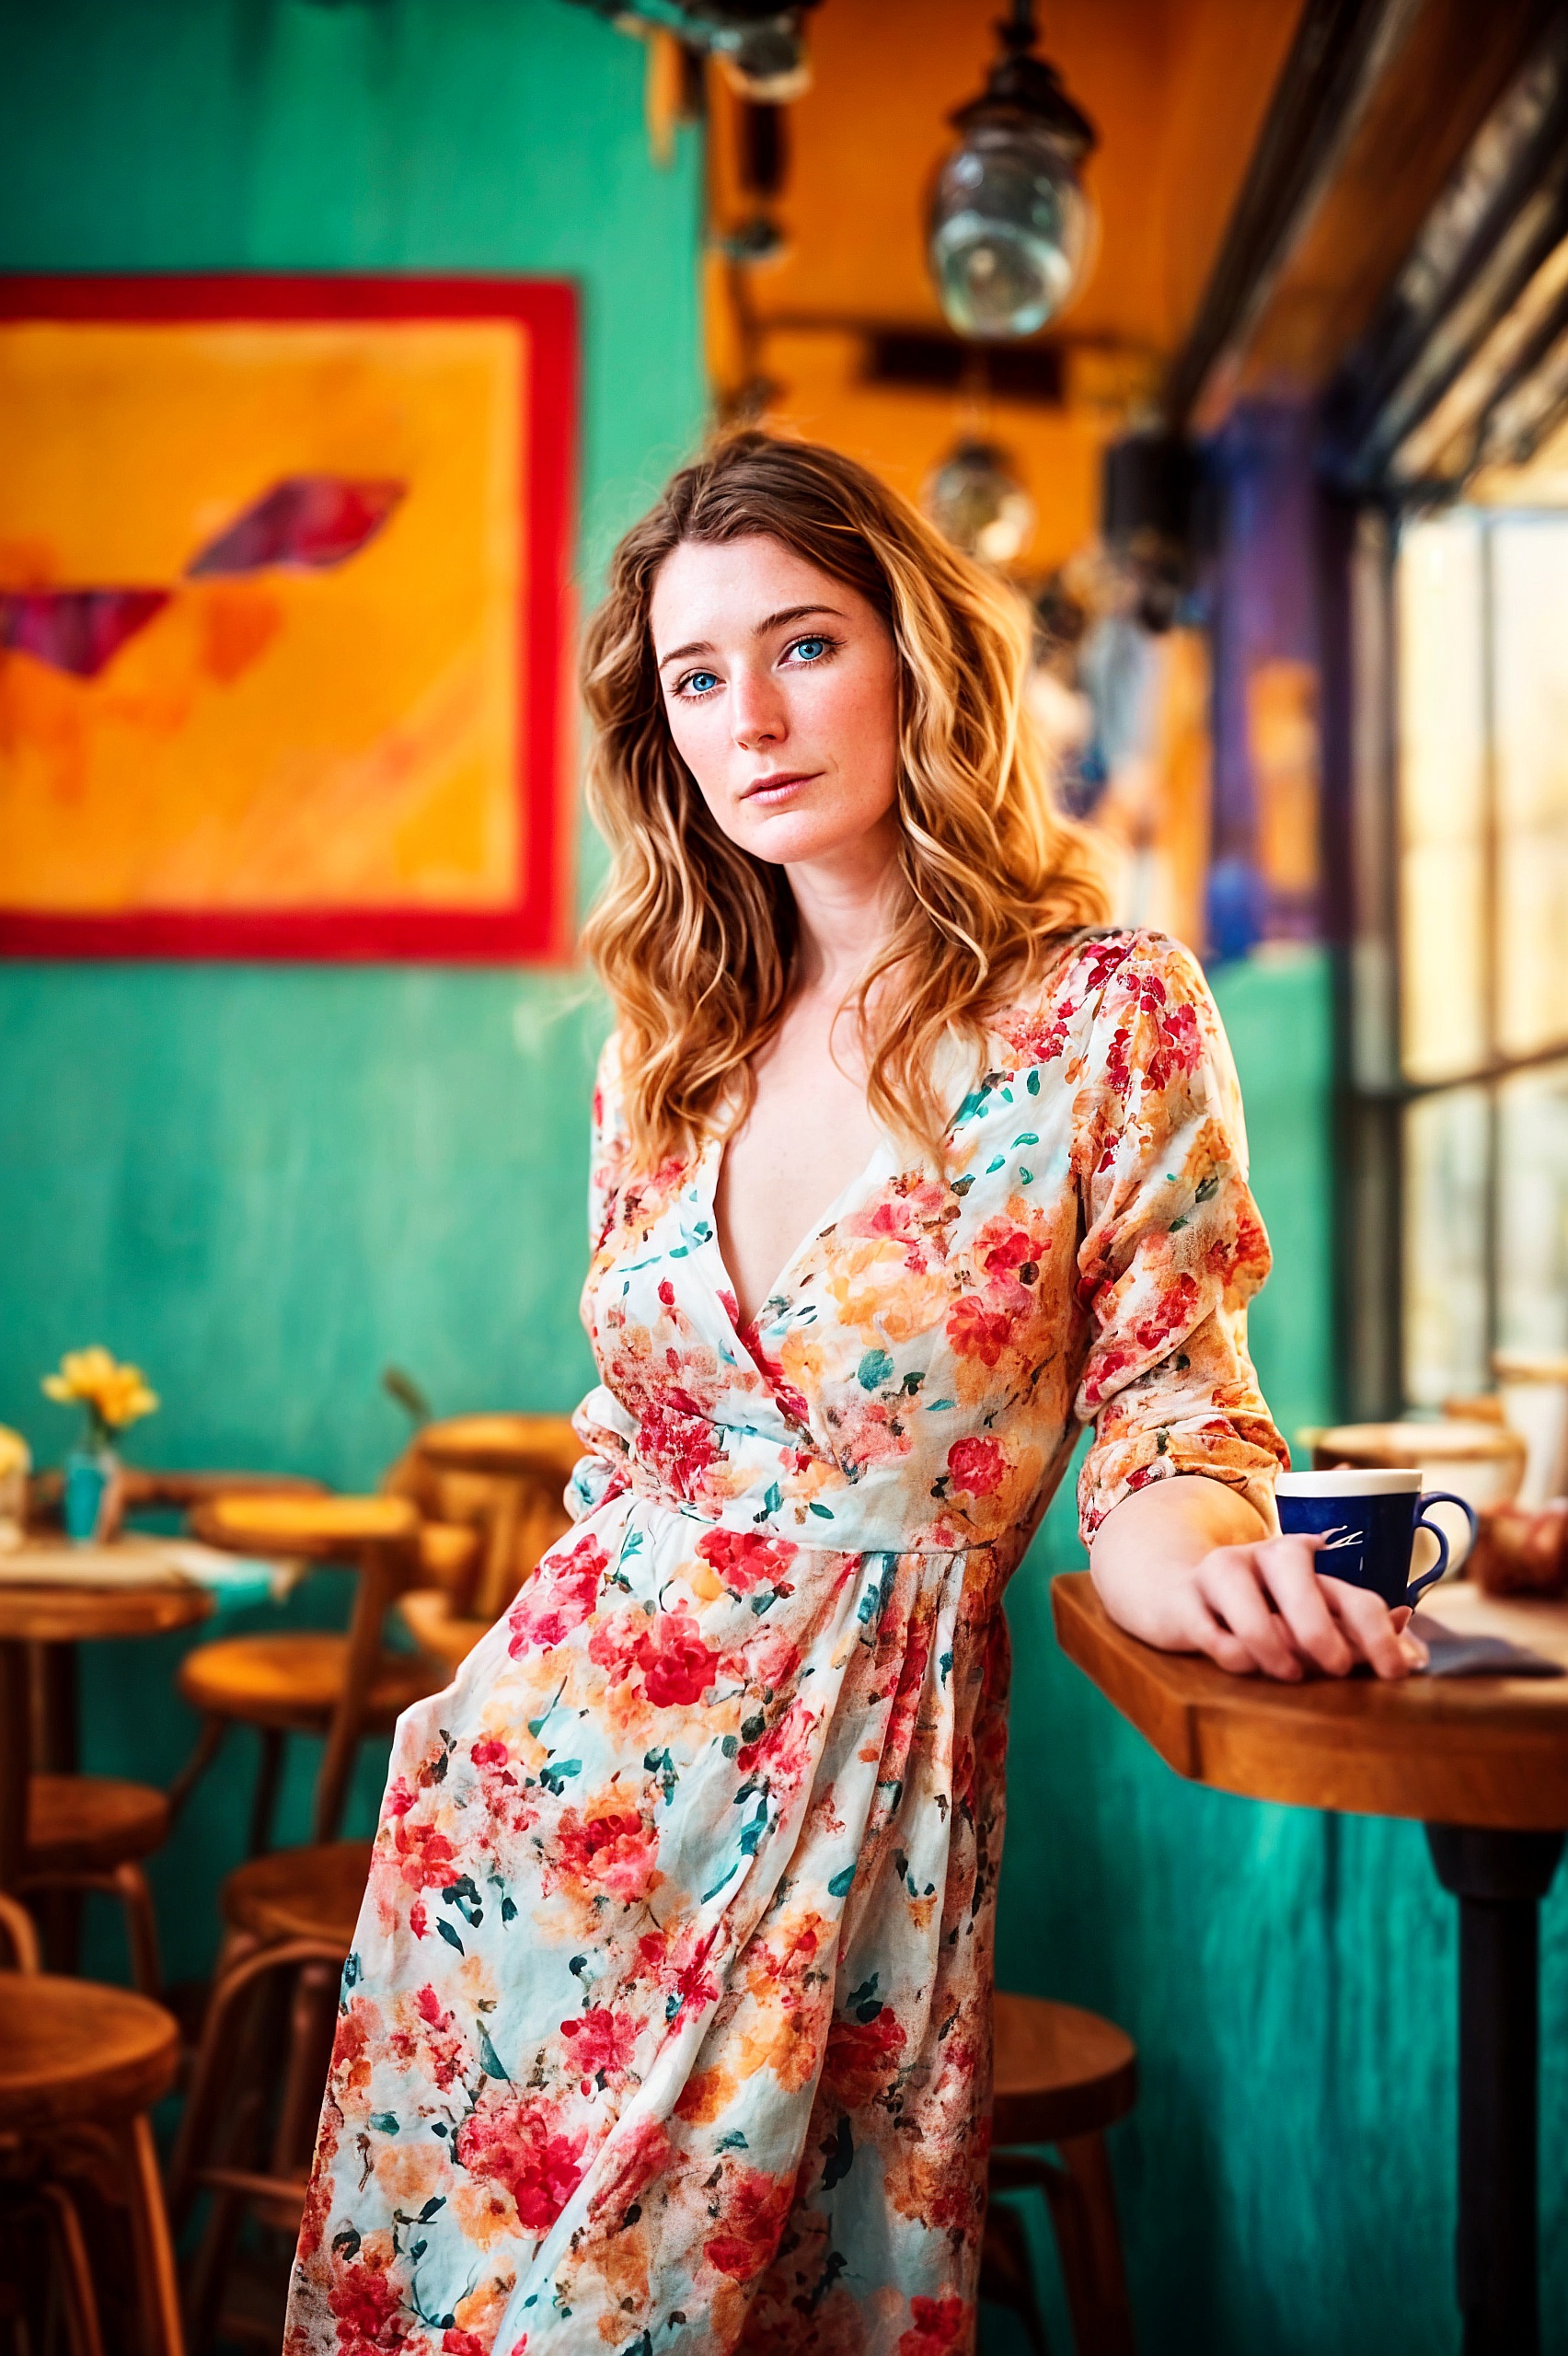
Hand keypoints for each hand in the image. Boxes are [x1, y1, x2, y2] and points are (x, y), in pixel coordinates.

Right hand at [1132, 1531, 1426, 1681]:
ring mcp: (1222, 1575)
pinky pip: (1211, 1633)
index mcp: (1308, 1564)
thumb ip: (1351, 1624)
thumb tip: (1405, 1621)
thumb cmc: (1255, 1610)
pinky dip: (1232, 1655)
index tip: (1395, 1674)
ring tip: (1286, 1672)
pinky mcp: (1185, 1600)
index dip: (1379, 1637)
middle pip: (1302, 1585)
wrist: (1176, 1592)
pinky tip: (1240, 1661)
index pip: (1354, 1598)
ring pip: (1251, 1611)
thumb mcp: (1305, 1612)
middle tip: (1335, 1668)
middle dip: (1322, 1632)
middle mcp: (1267, 1559)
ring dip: (1273, 1648)